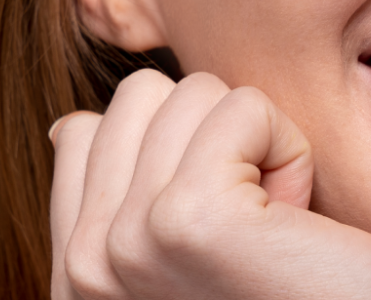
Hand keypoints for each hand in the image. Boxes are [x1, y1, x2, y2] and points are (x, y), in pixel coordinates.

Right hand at [48, 70, 370, 299]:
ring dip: (257, 145)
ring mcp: (125, 245)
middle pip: (139, 98)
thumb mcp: (189, 244)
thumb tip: (70, 124)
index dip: (176, 150)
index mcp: (77, 276)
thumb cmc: (298, 293)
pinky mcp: (188, 219)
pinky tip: (300, 222)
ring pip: (191, 91)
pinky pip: (242, 107)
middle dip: (215, 137)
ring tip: (281, 230)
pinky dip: (291, 150)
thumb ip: (124, 191)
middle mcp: (86, 269)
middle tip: (258, 226)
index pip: (84, 133)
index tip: (223, 225)